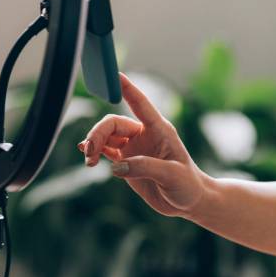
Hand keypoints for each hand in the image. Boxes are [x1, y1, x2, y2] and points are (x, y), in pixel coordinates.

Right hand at [78, 73, 211, 217]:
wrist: (189, 201)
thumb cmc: (187, 184)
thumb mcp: (172, 175)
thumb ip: (145, 168)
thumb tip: (116, 167)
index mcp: (159, 130)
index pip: (140, 104)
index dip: (127, 88)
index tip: (115, 75)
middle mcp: (144, 134)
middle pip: (113, 123)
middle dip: (97, 133)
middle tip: (90, 151)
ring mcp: (134, 148)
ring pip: (106, 136)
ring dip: (93, 145)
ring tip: (90, 162)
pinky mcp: (127, 162)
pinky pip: (105, 151)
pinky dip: (94, 151)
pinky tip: (86, 155)